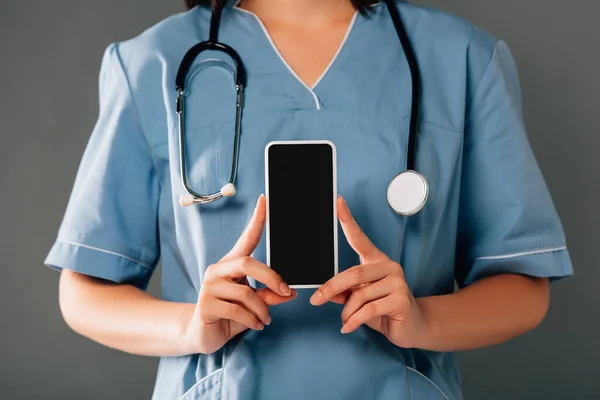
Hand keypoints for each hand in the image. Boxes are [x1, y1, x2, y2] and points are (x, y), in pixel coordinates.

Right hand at [185, 195, 295, 354]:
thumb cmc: (229, 315)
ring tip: (266, 320)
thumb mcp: (254, 305)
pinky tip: (256, 325)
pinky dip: (252, 320)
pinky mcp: (205, 305)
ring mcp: (209, 286)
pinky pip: (237, 311)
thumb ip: (269, 296)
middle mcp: (217, 270)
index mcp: (231, 264)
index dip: (256, 220)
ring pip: (246, 293)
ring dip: (262, 309)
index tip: (265, 200)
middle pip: (248, 263)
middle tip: (286, 292)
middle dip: (271, 278)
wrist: (202, 335)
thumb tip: (290, 292)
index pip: (246, 239)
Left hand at [309, 196, 428, 348]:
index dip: (348, 220)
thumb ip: (344, 293)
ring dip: (347, 312)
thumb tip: (324, 293)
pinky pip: (368, 309)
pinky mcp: (401, 298)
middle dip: (331, 288)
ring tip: (346, 321)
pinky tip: (348, 327)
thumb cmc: (384, 310)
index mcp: (376, 261)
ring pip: (359, 295)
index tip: (338, 202)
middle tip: (316, 300)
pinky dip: (354, 320)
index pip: (360, 238)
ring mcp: (397, 281)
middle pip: (353, 274)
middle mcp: (388, 266)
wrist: (413, 327)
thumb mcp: (359, 300)